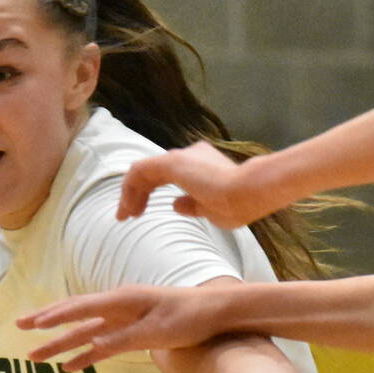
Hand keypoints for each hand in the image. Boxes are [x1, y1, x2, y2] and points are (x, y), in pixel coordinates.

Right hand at [19, 285, 220, 370]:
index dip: (54, 316)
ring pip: (85, 329)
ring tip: (36, 354)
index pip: (80, 307)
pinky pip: (101, 342)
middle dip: (46, 322)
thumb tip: (92, 344)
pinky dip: (84, 352)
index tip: (30, 324)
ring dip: (61, 342)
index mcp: (122, 300)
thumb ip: (123, 338)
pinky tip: (70, 366)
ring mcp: (125, 317)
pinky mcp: (133, 329)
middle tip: (19, 327)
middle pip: (75, 314)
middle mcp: (119, 305)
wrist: (216, 312)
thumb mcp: (157, 331)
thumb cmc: (189, 318)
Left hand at [117, 143, 278, 227]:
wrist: (249, 192)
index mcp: (202, 165)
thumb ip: (192, 205)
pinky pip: (141, 171)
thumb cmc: (237, 204)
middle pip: (153, 173)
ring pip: (144, 172)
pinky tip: (128, 207)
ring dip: (130, 193)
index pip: (166, 176)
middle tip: (127, 215)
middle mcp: (190, 156)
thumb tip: (176, 204)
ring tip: (124, 216)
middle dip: (137, 194)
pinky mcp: (172, 162)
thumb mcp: (210, 210)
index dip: (148, 194)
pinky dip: (130, 188)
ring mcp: (181, 157)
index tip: (139, 214)